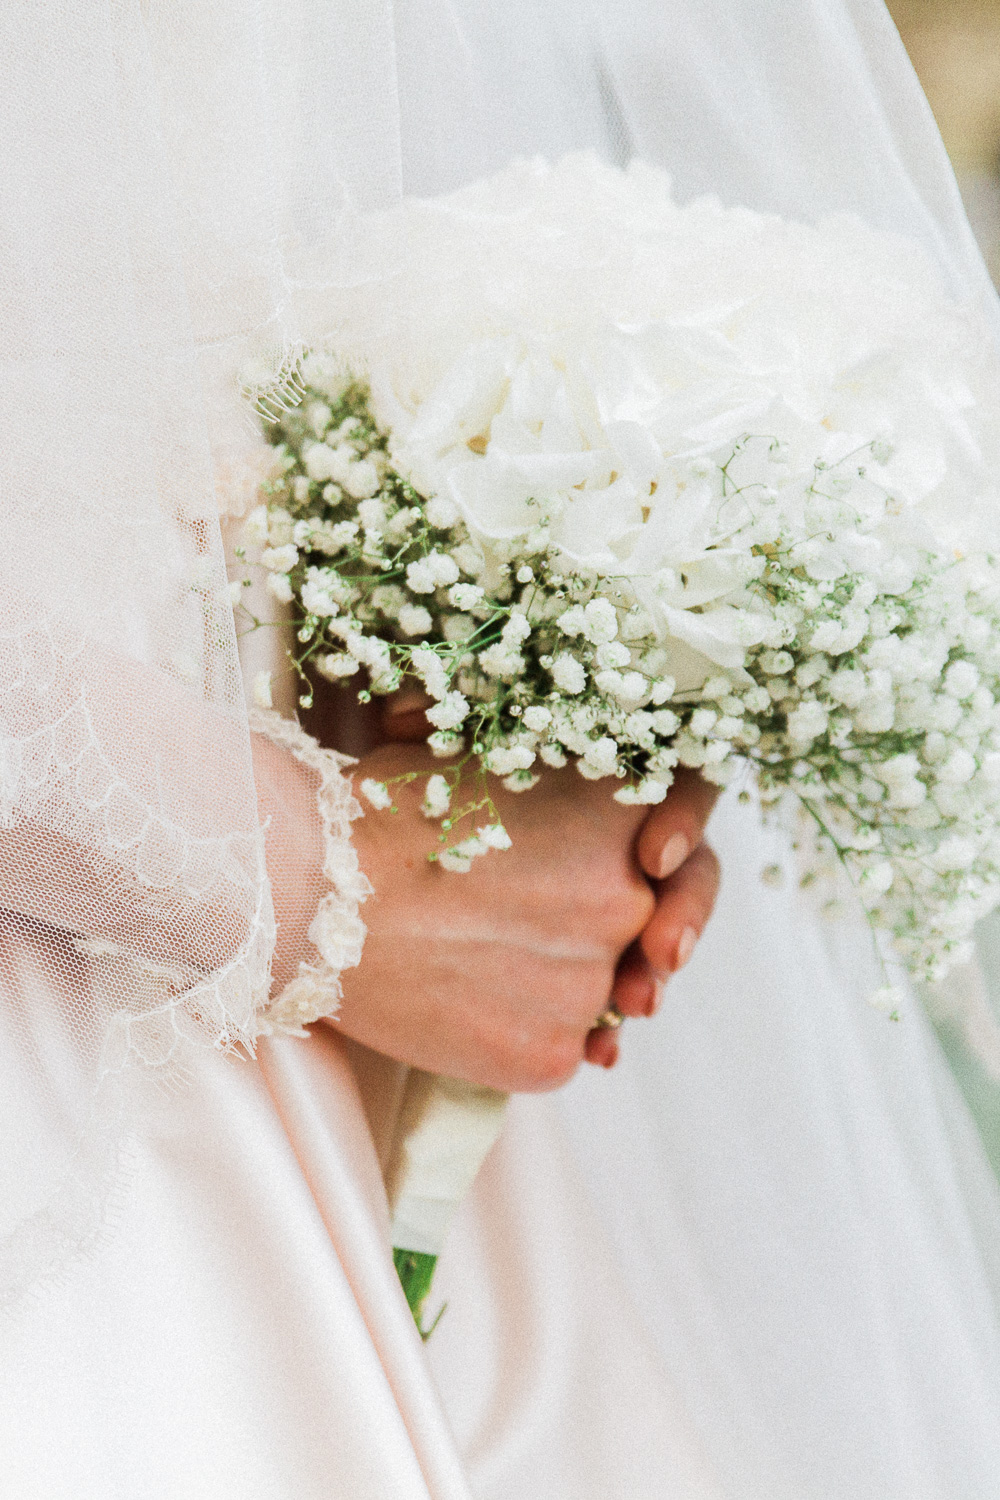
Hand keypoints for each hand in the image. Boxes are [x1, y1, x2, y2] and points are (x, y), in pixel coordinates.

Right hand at [329, 739, 717, 1091]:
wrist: (306, 894)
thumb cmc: (381, 814)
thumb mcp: (490, 762)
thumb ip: (568, 786)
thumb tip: (599, 794)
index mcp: (620, 816)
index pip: (680, 848)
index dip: (667, 860)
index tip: (645, 868)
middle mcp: (626, 899)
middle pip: (639, 924)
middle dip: (601, 928)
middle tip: (533, 927)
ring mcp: (592, 983)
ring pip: (600, 992)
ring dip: (556, 983)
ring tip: (478, 960)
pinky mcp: (551, 1054)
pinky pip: (563, 1049)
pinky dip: (522, 1034)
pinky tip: (466, 1004)